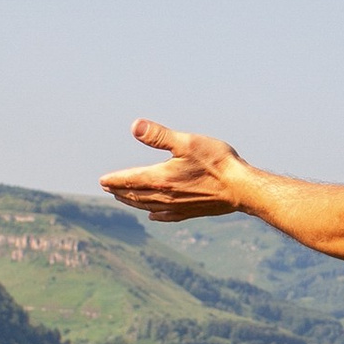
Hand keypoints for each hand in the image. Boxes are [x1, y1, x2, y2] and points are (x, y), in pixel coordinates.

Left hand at [100, 119, 247, 224]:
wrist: (241, 188)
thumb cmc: (216, 162)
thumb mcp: (186, 142)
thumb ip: (159, 135)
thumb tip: (134, 126)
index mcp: (161, 178)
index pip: (130, 180)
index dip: (114, 180)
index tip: (102, 181)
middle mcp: (165, 196)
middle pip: (135, 195)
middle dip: (119, 191)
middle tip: (108, 188)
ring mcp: (177, 207)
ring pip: (147, 206)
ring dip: (133, 201)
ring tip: (123, 198)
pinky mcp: (190, 213)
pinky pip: (166, 216)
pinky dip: (155, 215)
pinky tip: (152, 215)